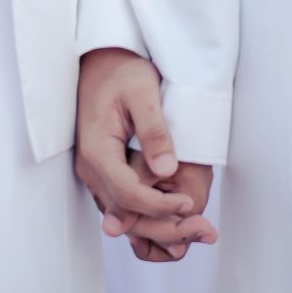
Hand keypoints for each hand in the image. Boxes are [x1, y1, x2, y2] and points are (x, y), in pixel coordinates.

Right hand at [75, 48, 209, 251]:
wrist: (100, 63)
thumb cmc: (121, 72)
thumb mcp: (143, 92)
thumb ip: (154, 131)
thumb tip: (167, 170)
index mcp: (97, 151)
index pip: (128, 194)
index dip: (160, 205)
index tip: (189, 203)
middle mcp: (90, 168)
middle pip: (124, 213)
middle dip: (162, 225)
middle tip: (201, 229)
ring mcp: (94, 172)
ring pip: (122, 212)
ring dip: (156, 224)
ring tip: (194, 228)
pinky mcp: (103, 171)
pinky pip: (122, 202)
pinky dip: (147, 212)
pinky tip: (174, 212)